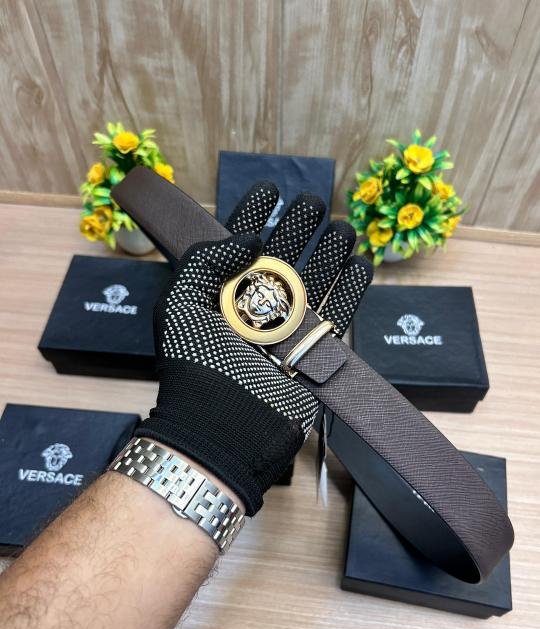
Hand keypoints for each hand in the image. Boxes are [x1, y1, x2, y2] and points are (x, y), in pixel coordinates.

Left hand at [137, 183, 372, 513]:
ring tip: (344, 227)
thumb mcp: (180, 304)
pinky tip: (360, 265)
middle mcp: (252, 310)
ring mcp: (284, 331)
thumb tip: (248, 238)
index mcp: (218, 296)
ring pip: (312, 282)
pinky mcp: (310, 353)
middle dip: (297, 227)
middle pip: (281, 259)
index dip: (251, 216)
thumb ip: (206, 261)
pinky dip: (351, 290)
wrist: (222, 426)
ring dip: (330, 252)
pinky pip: (336, 316)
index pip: (237, 247)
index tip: (269, 190)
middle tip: (312, 201)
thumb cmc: (194, 365)